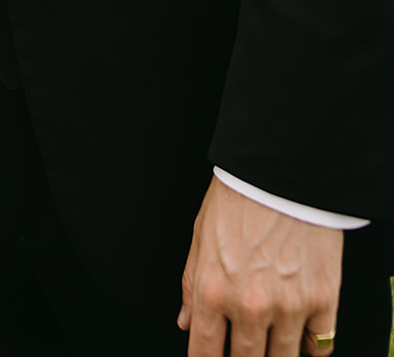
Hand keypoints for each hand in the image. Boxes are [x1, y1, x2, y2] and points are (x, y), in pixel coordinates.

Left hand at [179, 178, 342, 355]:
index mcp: (212, 290)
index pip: (204, 353)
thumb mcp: (200, 237)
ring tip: (270, 343)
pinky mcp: (322, 299)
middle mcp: (249, 306)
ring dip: (275, 355)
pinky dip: (311, 346)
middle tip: (244, 348)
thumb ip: (191, 285)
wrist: (281, 171)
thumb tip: (186, 322)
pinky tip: (302, 335)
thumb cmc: (237, 197)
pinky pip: (320, 346)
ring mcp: (288, 307)